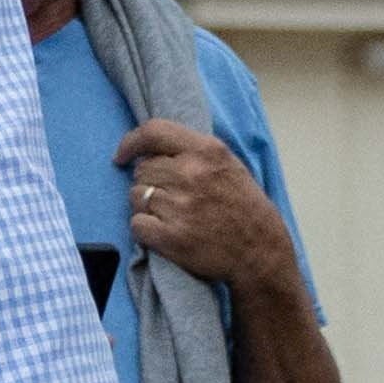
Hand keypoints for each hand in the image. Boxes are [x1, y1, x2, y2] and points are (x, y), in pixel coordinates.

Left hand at [117, 121, 297, 302]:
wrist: (260, 250)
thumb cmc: (243, 206)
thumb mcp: (227, 163)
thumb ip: (192, 150)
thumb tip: (148, 149)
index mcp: (206, 150)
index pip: (153, 131)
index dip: (131, 143)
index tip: (123, 156)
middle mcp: (191, 174)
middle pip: (141, 169)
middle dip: (149, 182)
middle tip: (170, 197)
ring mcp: (180, 206)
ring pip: (135, 197)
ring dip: (146, 206)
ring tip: (171, 215)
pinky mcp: (171, 236)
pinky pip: (136, 224)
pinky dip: (145, 229)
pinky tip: (164, 231)